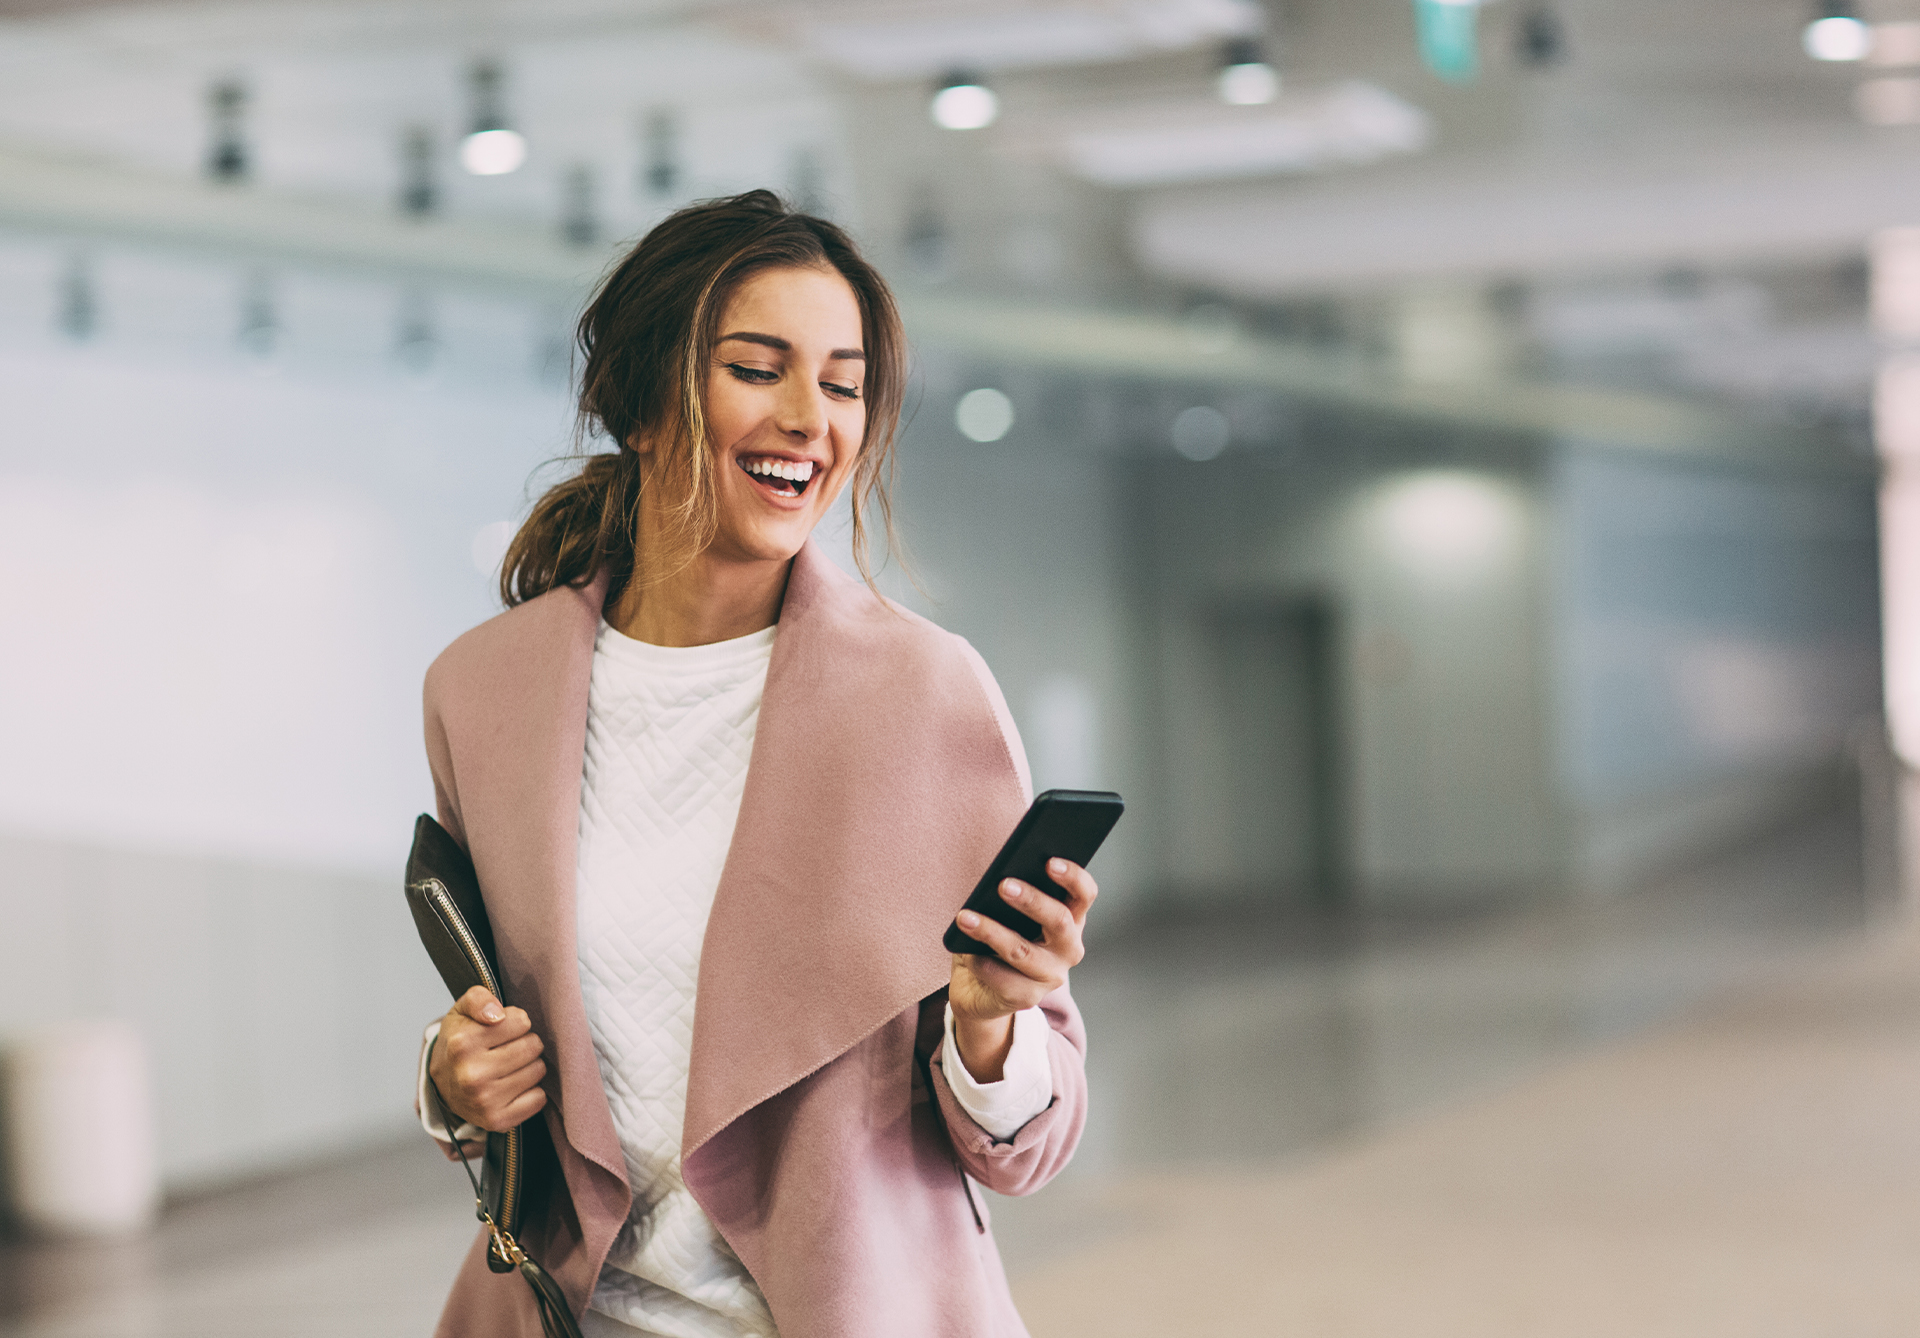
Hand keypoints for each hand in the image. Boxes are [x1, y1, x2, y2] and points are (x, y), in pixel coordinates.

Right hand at [427, 986, 547, 1133]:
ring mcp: (484, 1101)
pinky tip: (513, 1087)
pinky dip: (532, 1091)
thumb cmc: (459, 1043)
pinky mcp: (497, 1120)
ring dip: (529, 1066)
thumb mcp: (462, 1011)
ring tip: (509, 1067)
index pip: (522, 1021)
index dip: (516, 1022)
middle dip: (525, 1043)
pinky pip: (538, 1098)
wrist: (441, 1085)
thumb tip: (497, 1015)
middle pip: (533, 1046)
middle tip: (508, 1049)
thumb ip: (479, 999)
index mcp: (462, 1044)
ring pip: (538, 1070)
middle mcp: (471, 1075)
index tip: (503, 1029)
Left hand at [948, 858, 1096, 1081]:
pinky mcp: (1028, 997)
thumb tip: (1000, 881)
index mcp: (1070, 919)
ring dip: (992, 932)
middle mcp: (1068, 948)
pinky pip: (1005, 981)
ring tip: (965, 917)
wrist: (980, 987)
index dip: (1072, 877)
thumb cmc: (997, 938)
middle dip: (1032, 901)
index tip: (1049, 862)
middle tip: (1004, 885)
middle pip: (1059, 921)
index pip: (1084, 894)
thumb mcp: (1007, 913)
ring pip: (1024, 951)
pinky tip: (969, 955)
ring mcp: (1051, 976)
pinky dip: (984, 965)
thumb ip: (1011, 896)